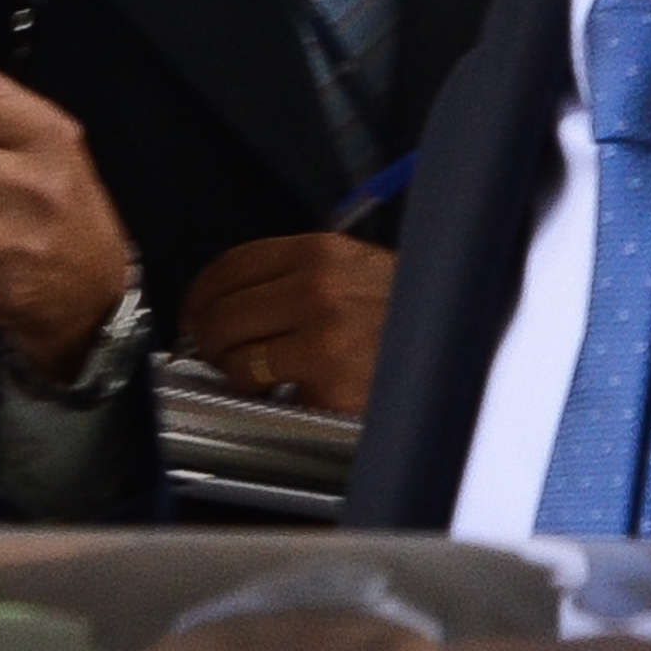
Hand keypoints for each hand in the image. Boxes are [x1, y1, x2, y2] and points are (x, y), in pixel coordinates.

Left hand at [178, 232, 393, 412]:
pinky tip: (281, 392)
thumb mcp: (356, 271)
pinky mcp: (329, 385)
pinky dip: (263, 396)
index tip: (193, 310)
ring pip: (236, 356)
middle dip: (206, 336)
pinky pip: (265, 392)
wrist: (457, 346)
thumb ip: (299, 275)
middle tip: (210, 350)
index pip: (232, 265)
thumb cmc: (404, 314)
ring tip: (248, 375)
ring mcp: (324, 338)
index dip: (201, 292)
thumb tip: (231, 299)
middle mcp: (318, 289)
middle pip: (223, 312)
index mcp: (322, 254)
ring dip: (231, 369)